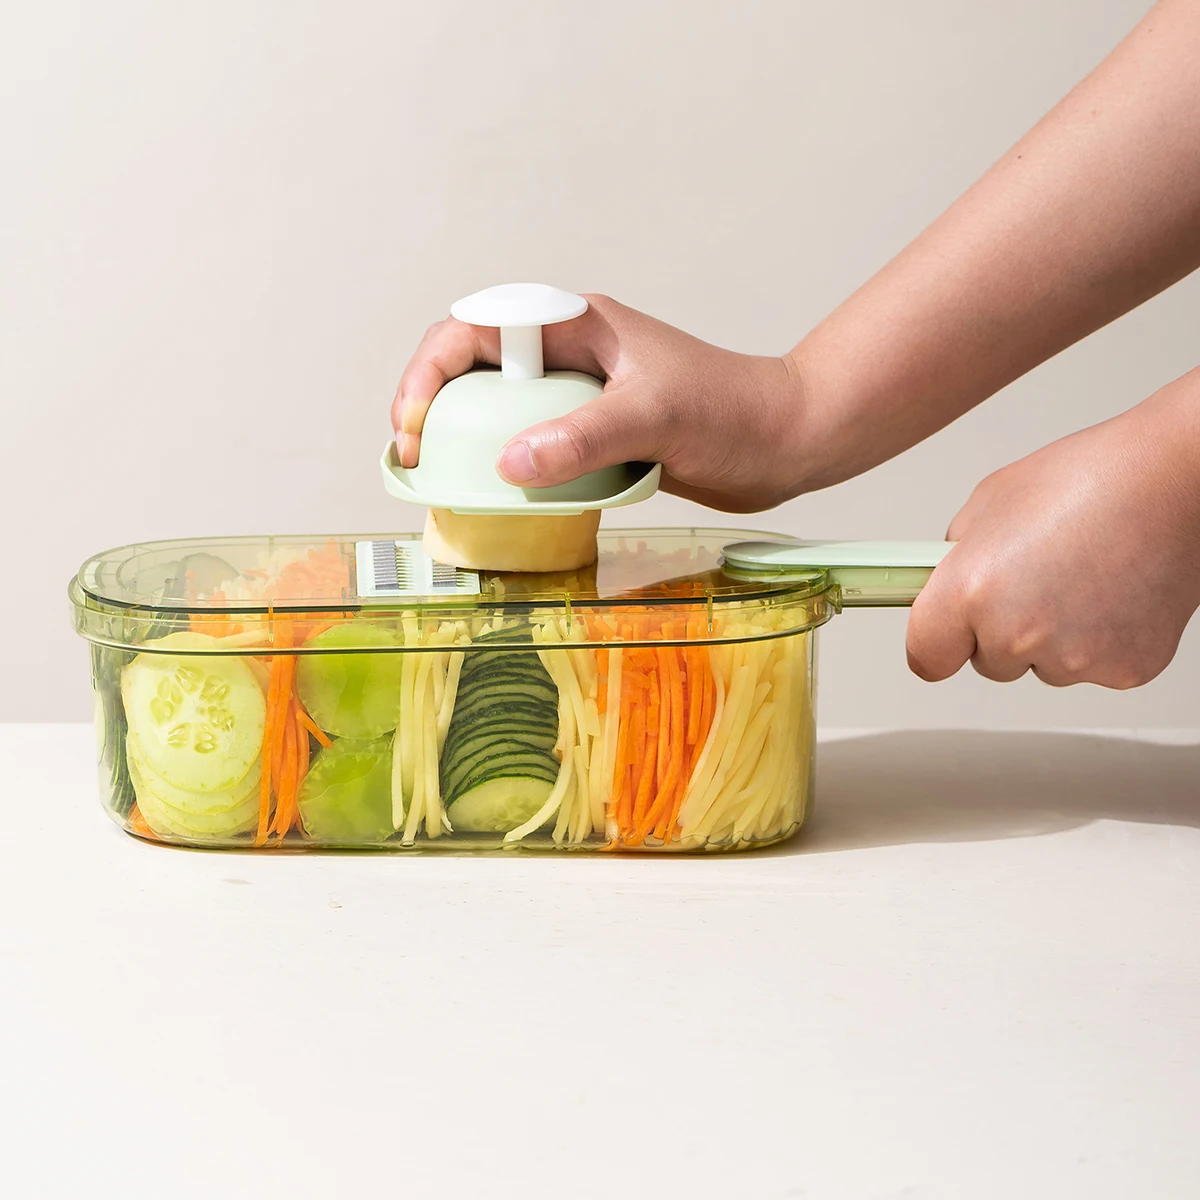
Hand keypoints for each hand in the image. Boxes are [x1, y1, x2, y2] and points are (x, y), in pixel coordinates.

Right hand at [392, 294, 807, 512]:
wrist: (784, 444)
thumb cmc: (733, 414)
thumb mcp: (655, 417)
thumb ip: (584, 437)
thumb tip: (510, 464)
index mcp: (578, 325)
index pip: (478, 327)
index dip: (432, 369)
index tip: (416, 423)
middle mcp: (571, 356)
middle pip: (476, 367)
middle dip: (434, 405)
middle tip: (415, 458)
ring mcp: (581, 398)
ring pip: (501, 410)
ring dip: (467, 440)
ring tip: (443, 480)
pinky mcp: (595, 437)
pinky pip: (534, 447)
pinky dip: (508, 470)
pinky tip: (498, 498)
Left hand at [907, 373, 1199, 687]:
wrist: (1173, 480)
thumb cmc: (1089, 479)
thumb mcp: (987, 505)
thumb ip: (955, 559)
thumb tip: (944, 584)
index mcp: (970, 592)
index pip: (926, 657)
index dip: (935, 642)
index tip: (944, 634)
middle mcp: (1017, 634)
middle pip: (987, 662)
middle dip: (999, 629)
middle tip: (1033, 577)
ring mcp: (1074, 658)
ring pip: (1041, 665)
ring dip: (1050, 636)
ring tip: (1079, 575)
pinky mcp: (1123, 669)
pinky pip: (1090, 666)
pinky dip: (1097, 639)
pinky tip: (1110, 592)